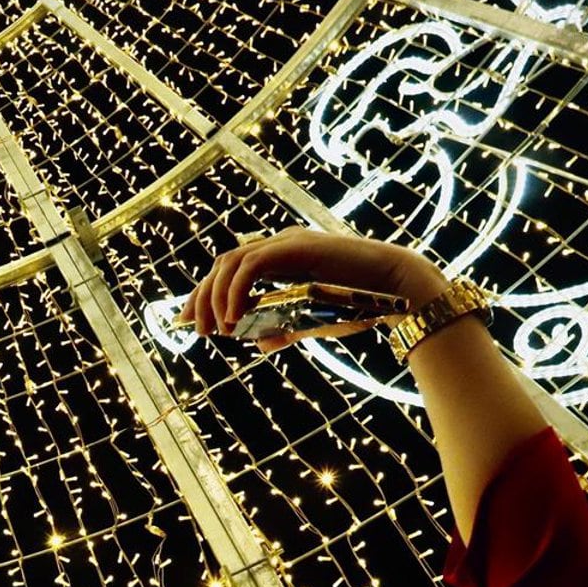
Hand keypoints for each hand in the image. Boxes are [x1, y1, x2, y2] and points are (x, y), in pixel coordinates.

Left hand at [178, 227, 447, 352]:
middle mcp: (279, 244)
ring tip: (215, 329)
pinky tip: (233, 320)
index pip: (230, 269)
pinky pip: (250, 266)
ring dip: (214, 297)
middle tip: (195, 330)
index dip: (205, 293)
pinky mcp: (295, 247)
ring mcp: (287, 242)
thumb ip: (283, 329)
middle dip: (202, 296)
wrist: (398, 289)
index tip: (189, 321)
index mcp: (281, 257)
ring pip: (230, 262)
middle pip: (223, 264)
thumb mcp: (312, 322)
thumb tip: (258, 344)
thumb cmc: (361, 305)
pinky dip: (235, 292)